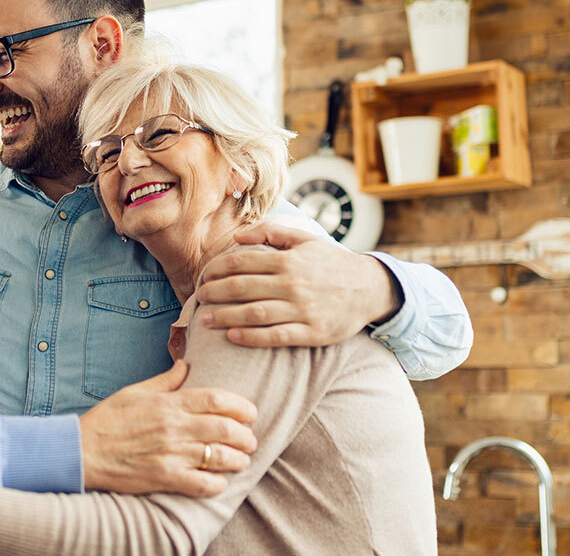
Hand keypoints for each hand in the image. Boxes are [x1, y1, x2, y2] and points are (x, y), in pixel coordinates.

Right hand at [79, 360, 257, 496]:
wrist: (82, 451)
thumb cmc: (108, 420)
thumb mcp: (135, 391)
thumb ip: (165, 381)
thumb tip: (186, 364)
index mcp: (169, 403)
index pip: (217, 400)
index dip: (241, 406)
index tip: (250, 413)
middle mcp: (174, 427)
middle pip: (226, 429)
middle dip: (245, 436)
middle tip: (249, 440)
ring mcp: (171, 454)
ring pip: (220, 457)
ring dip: (237, 460)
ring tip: (240, 460)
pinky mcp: (164, 477)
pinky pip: (202, 483)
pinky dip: (217, 484)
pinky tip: (219, 481)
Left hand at [195, 221, 399, 347]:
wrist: (370, 289)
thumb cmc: (332, 263)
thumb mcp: (306, 239)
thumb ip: (273, 232)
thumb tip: (239, 236)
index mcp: (289, 260)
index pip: (243, 262)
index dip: (218, 268)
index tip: (204, 275)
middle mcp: (292, 284)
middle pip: (242, 288)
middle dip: (214, 292)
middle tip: (199, 297)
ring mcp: (302, 310)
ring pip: (254, 313)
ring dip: (225, 316)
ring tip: (205, 320)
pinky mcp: (311, 333)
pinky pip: (275, 336)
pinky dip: (251, 337)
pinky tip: (232, 337)